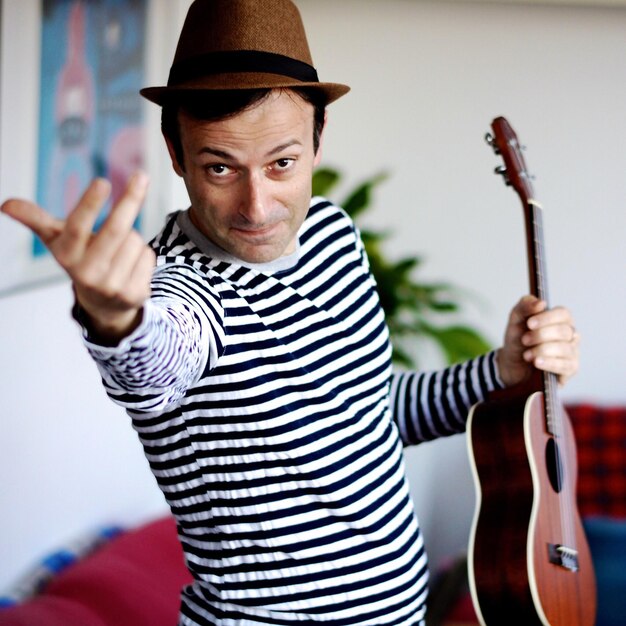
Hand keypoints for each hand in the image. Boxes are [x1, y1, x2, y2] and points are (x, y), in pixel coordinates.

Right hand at [1, 172, 154, 342]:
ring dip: (133, 237)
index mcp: (66, 255)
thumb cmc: (80, 260)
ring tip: (119, 249)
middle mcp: (87, 274)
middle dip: (130, 201)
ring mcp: (112, 286)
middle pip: (116, 230)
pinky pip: (148, 257)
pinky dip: (144, 254)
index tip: (102, 181)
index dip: (89, 204)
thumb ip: (36, 220)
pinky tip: (132, 265)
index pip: (77, 227)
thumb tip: (6, 204)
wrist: (104, 304)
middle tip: (141, 176)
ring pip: (135, 241)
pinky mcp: (134, 294)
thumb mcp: (58, 240)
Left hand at [497, 295, 579, 387]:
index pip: (563, 314)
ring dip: (542, 350)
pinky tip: (537, 363)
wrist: (513, 362)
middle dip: (541, 336)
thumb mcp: (515, 321)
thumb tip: (540, 303)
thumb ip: (524, 307)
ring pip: (565, 349)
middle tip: (524, 340)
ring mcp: (572, 352)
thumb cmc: (519, 338)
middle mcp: (570, 334)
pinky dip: (549, 363)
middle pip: (563, 331)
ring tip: (526, 355)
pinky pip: (565, 366)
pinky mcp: (570, 368)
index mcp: (560, 319)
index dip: (547, 318)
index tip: (529, 324)